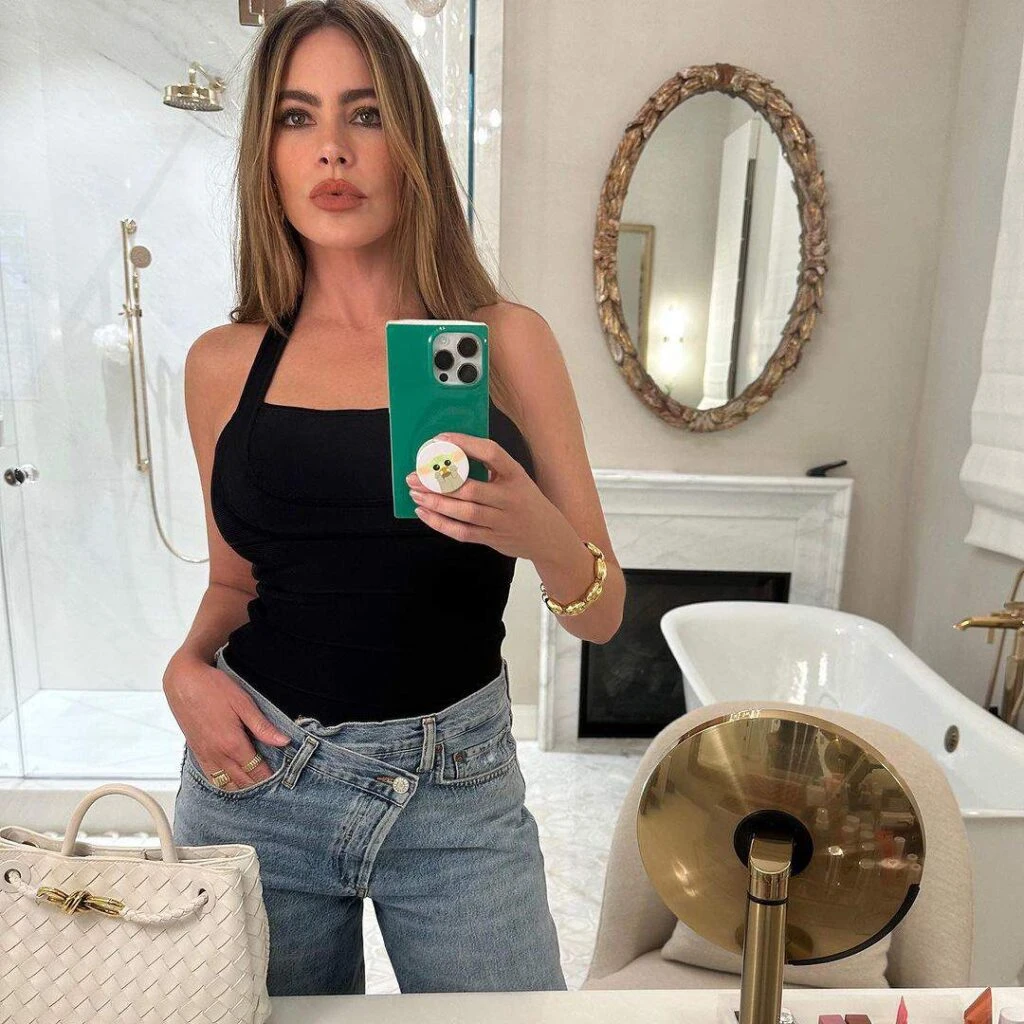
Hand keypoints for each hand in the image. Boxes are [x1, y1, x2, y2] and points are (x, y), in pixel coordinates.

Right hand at [163, 652, 290, 791]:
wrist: (183, 682)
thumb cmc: (213, 688)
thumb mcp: (244, 703)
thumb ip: (263, 727)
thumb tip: (284, 741)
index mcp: (232, 743)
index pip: (256, 770)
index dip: (270, 777)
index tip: (283, 778)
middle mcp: (217, 754)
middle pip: (242, 781)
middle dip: (258, 784)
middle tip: (274, 784)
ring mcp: (205, 755)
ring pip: (226, 783)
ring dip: (242, 787)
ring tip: (257, 784)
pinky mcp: (197, 752)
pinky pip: (211, 777)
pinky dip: (224, 783)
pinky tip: (234, 780)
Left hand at [405, 431, 573, 560]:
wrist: (548, 536)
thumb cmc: (525, 501)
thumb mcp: (516, 479)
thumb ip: (490, 467)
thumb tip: (450, 454)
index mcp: (516, 475)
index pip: (491, 453)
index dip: (465, 444)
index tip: (441, 439)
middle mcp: (510, 498)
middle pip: (470, 488)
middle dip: (438, 482)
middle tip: (415, 475)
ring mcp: (501, 521)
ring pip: (464, 512)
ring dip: (436, 503)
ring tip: (416, 493)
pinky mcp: (493, 539)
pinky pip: (462, 532)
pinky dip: (440, 523)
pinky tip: (424, 513)